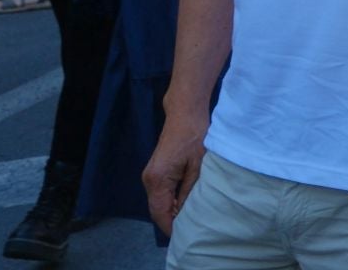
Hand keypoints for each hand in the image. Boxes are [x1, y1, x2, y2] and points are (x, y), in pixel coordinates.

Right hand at [143, 109, 208, 234]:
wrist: (184, 112)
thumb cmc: (195, 135)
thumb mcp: (198, 165)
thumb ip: (189, 190)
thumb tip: (185, 212)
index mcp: (158, 179)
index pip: (159, 212)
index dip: (170, 226)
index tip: (184, 234)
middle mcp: (148, 179)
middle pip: (157, 208)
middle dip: (171, 220)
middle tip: (190, 228)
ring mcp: (150, 175)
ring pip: (158, 201)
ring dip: (171, 210)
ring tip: (190, 217)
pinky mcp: (155, 170)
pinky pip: (160, 192)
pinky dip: (170, 200)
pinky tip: (184, 202)